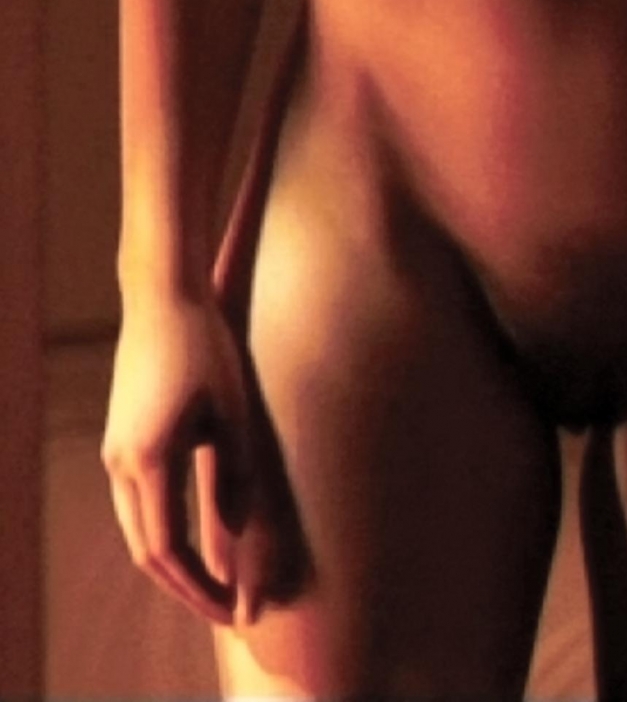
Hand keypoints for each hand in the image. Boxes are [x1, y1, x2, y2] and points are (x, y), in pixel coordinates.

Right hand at [102, 289, 307, 626]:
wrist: (161, 294)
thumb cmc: (204, 345)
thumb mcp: (231, 411)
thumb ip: (234, 476)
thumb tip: (237, 532)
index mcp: (150, 460)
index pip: (169, 550)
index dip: (200, 587)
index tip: (232, 606)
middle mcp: (122, 463)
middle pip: (146, 551)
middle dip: (184, 585)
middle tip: (225, 605)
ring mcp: (114, 451)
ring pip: (135, 528)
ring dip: (169, 560)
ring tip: (210, 579)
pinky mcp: (118, 438)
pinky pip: (134, 502)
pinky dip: (159, 529)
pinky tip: (190, 534)